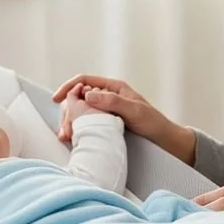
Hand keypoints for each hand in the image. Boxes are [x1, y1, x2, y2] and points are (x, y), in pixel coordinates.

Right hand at [52, 74, 196, 164]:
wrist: (167, 143)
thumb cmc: (155, 124)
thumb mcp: (135, 111)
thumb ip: (112, 101)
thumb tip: (87, 94)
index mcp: (114, 88)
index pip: (84, 81)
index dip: (68, 87)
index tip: (57, 99)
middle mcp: (107, 98)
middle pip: (78, 98)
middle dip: (68, 112)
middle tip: (65, 130)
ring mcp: (105, 113)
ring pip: (79, 114)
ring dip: (70, 124)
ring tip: (66, 138)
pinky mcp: (106, 126)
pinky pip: (86, 126)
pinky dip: (77, 132)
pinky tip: (73, 141)